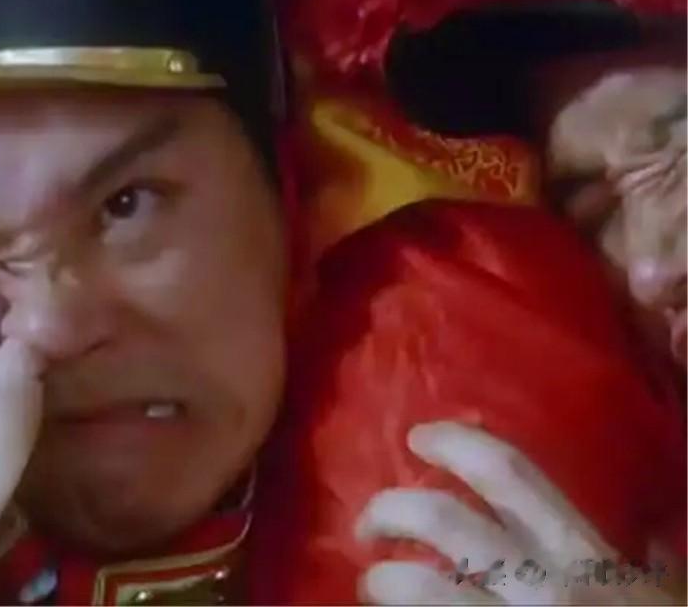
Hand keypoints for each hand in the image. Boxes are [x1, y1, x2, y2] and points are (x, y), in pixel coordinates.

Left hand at [356, 421, 681, 604]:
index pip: (508, 474)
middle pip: (440, 517)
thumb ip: (642, 570)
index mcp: (581, 557)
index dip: (454, 443)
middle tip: (369, 526)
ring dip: (378, 580)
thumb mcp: (659, 603)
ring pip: (413, 585)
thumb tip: (646, 541)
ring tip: (373, 586)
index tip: (418, 438)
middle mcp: (539, 586)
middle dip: (387, 510)